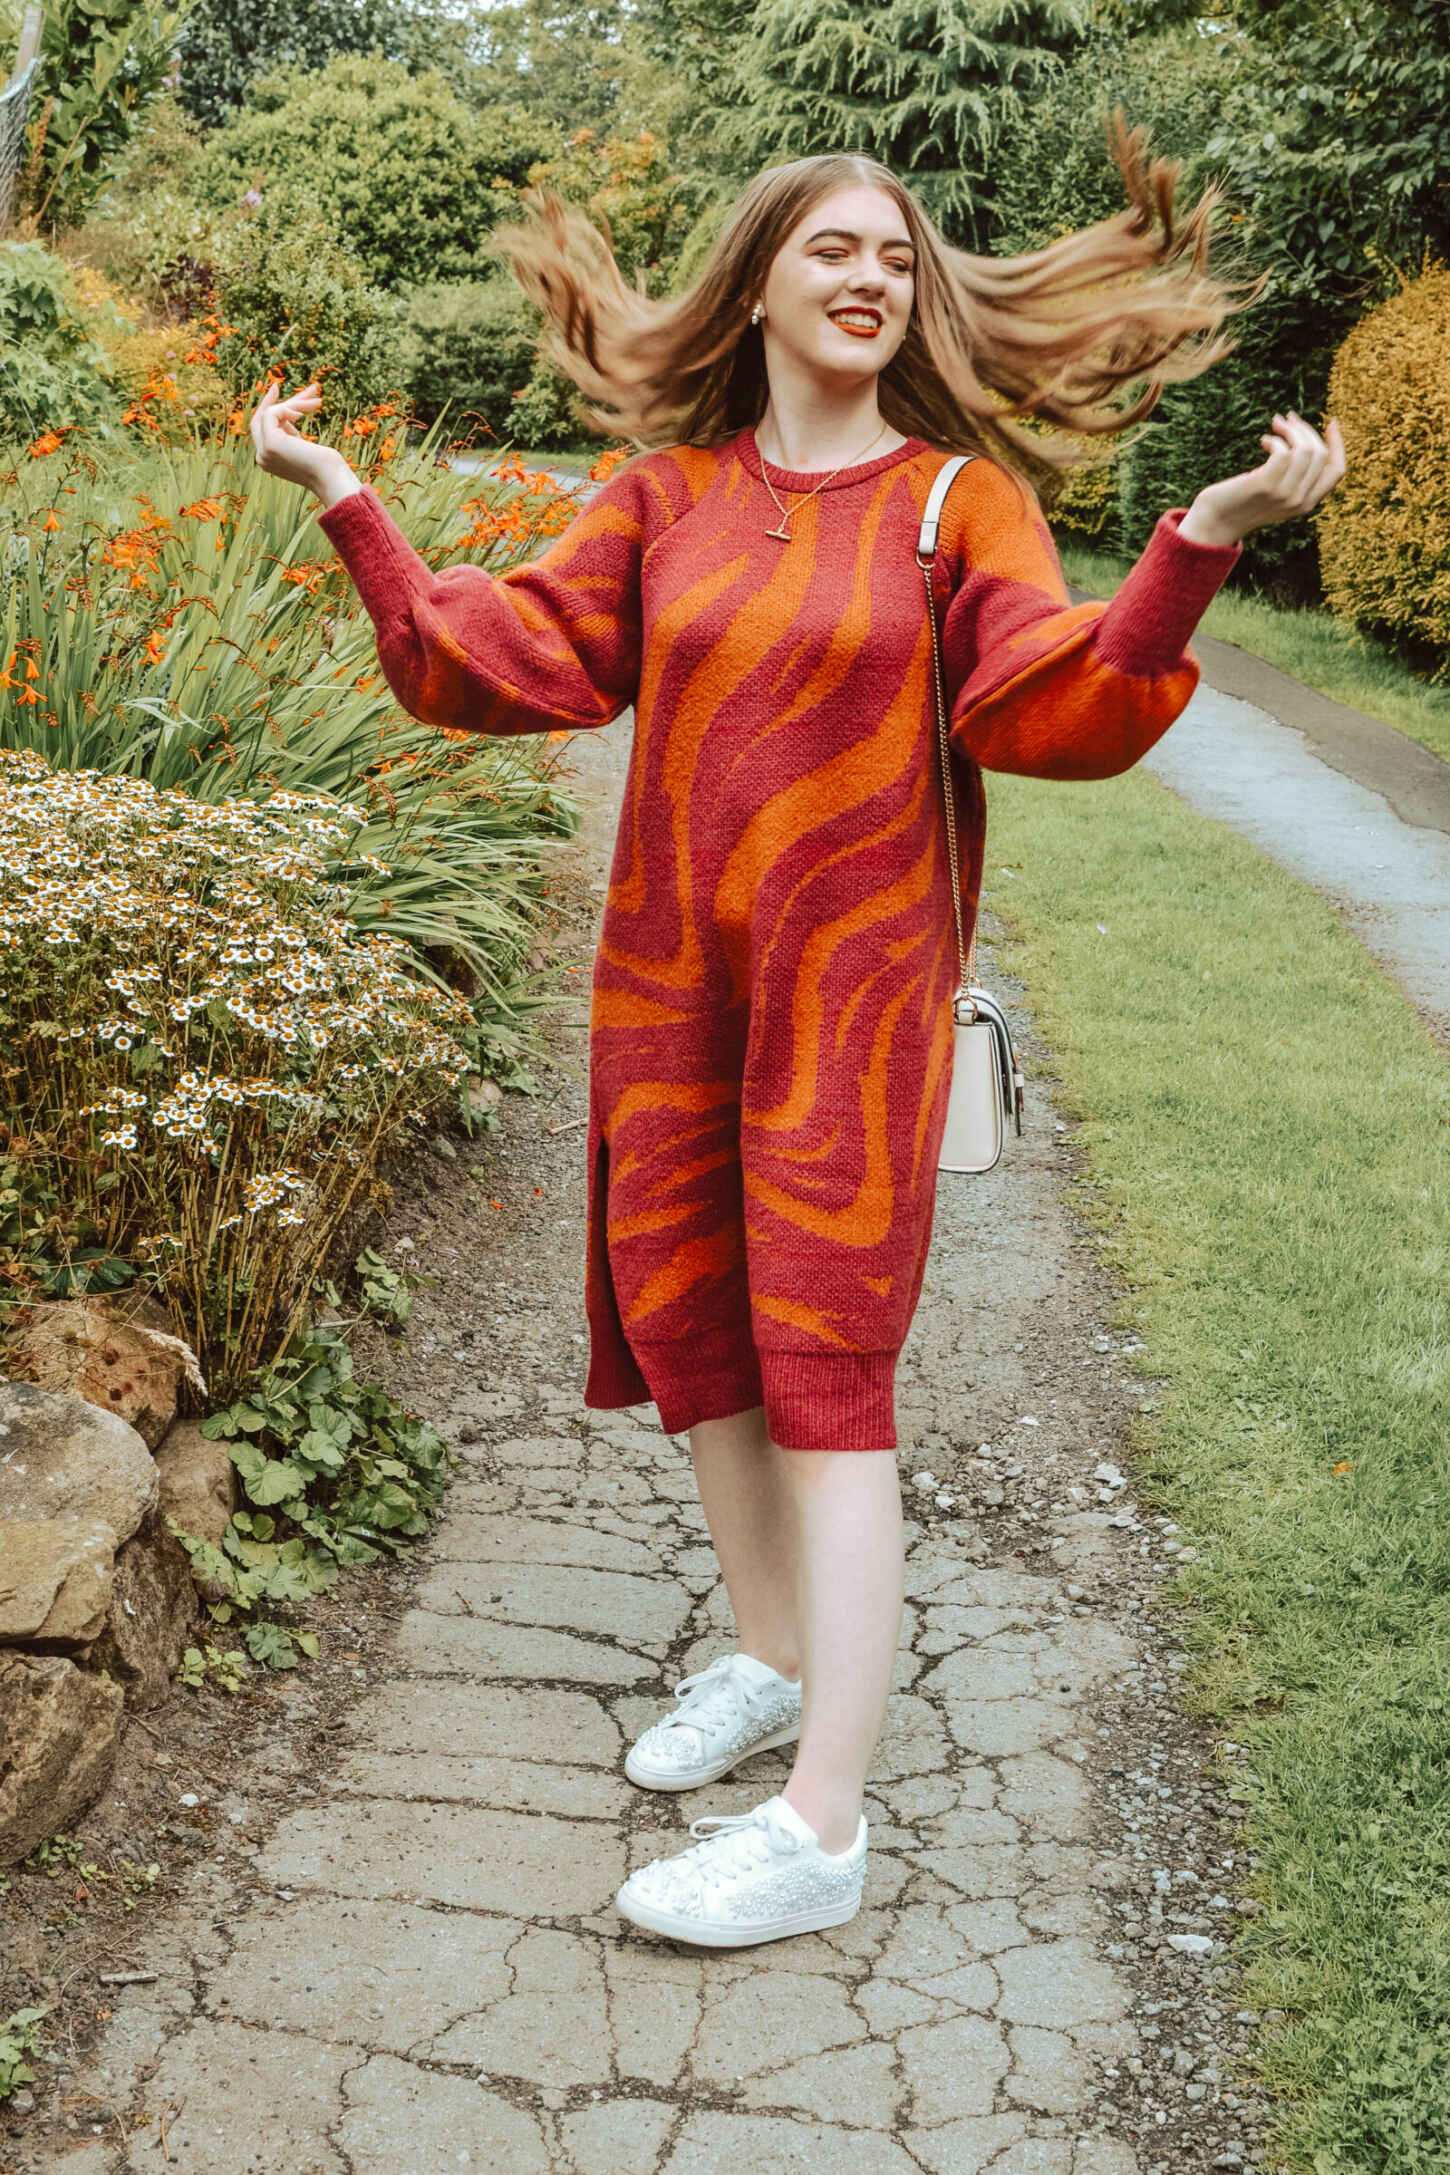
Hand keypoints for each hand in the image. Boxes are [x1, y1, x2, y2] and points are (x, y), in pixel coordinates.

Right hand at [248, 379, 354, 500]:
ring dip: (296, 404)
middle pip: (263, 419)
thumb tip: (291, 413)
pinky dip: (288, 409)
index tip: (275, 389)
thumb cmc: (327, 467)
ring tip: (318, 403)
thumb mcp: (305, 447)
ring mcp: (264, 451)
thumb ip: (292, 436)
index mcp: (269, 460)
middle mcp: (262, 457)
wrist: (332, 479)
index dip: (268, 410)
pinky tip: (302, 415)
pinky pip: (272, 413)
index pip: (263, 429)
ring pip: (270, 413)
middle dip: (276, 402)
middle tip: (281, 385)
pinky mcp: (270, 443)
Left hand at [1180, 412, 1345, 547]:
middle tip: (1286, 420)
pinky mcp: (1265, 486)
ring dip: (1290, 430)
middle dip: (1305, 430)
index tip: (1331, 422)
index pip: (1338, 470)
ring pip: (1304, 450)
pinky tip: (1264, 441)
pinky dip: (1276, 440)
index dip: (1338, 444)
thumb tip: (1307, 436)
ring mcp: (1284, 495)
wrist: (1216, 520)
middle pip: (1320, 454)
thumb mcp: (1278, 491)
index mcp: (1308, 503)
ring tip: (1275, 426)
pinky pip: (1283, 452)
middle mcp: (1300, 502)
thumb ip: (1296, 475)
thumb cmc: (1245, 500)